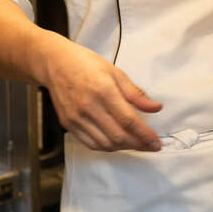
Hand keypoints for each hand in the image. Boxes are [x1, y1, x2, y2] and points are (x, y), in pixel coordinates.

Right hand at [37, 34, 162, 152]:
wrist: (55, 63)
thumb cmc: (87, 64)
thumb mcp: (116, 72)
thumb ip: (136, 93)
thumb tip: (156, 108)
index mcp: (104, 91)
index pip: (128, 121)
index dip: (145, 135)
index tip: (156, 143)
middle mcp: (89, 107)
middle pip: (118, 136)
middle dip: (138, 145)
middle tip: (150, 146)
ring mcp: (76, 118)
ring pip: (105, 144)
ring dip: (123, 148)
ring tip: (136, 144)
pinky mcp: (68, 124)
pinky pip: (90, 143)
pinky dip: (106, 147)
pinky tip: (117, 142)